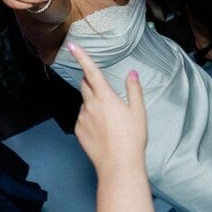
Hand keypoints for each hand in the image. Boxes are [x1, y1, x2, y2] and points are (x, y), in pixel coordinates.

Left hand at [68, 43, 147, 171]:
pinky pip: (82, 118)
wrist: (119, 165)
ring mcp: (82, 118)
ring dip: (93, 103)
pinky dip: (89, 119)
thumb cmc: (132, 139)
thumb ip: (134, 90)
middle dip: (91, 81)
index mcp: (105, 97)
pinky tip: (102, 131)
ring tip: (109, 121)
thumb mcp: (138, 112)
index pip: (92, 71)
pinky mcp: (78, 130)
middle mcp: (90, 105)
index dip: (82, 57)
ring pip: (85, 102)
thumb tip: (132, 74)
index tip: (72, 45)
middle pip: (85, 84)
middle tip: (105, 93)